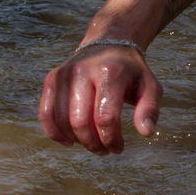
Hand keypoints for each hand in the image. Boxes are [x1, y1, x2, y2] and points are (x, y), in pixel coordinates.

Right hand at [36, 43, 161, 153]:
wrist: (109, 45)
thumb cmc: (130, 71)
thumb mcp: (149, 86)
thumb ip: (149, 109)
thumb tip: (146, 132)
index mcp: (110, 72)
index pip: (106, 118)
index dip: (111, 140)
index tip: (118, 148)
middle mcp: (83, 71)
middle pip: (80, 122)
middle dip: (93, 143)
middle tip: (104, 150)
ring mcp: (64, 74)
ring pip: (62, 120)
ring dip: (77, 140)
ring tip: (91, 144)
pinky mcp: (51, 79)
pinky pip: (45, 112)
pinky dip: (54, 132)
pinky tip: (69, 140)